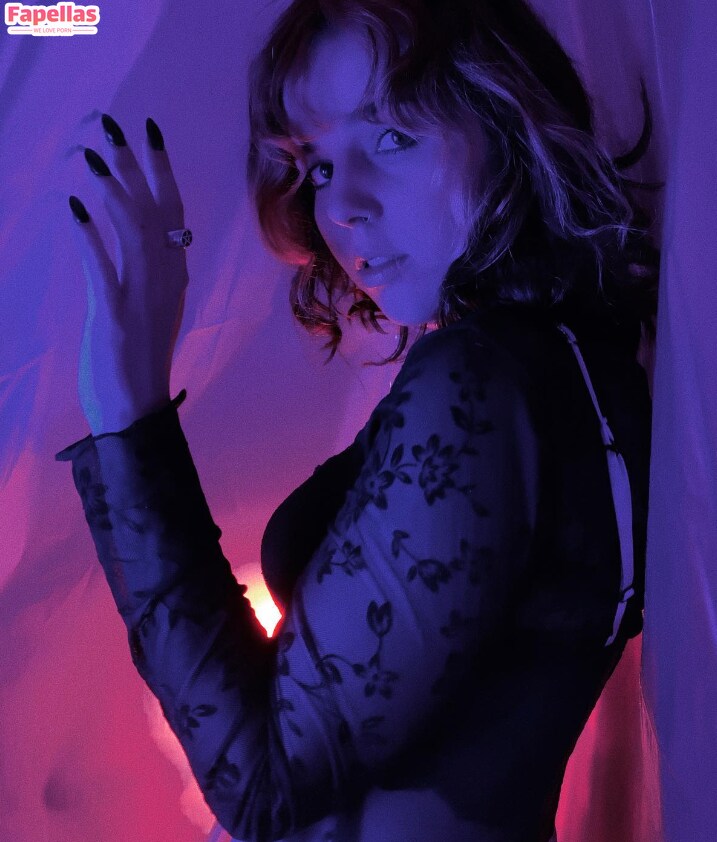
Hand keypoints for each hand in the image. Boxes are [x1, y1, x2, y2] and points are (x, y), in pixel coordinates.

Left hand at [68, 114, 188, 435]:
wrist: (138, 410)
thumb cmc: (140, 364)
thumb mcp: (152, 312)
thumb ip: (152, 275)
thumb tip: (149, 241)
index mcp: (175, 277)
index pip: (174, 213)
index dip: (162, 169)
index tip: (150, 133)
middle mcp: (166, 281)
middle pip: (156, 211)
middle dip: (137, 164)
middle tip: (116, 124)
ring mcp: (143, 297)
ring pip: (134, 231)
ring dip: (114, 190)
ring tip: (93, 155)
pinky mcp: (115, 315)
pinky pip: (103, 267)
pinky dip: (89, 234)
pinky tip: (73, 205)